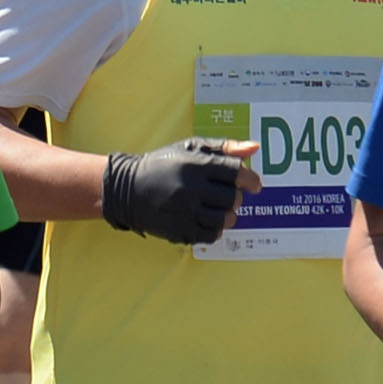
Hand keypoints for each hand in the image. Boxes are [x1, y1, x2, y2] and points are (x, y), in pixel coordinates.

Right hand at [101, 140, 253, 245]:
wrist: (127, 189)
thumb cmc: (164, 165)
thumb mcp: (190, 148)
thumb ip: (224, 148)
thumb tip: (255, 148)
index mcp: (195, 166)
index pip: (235, 172)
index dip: (250, 179)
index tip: (254, 185)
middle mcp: (191, 189)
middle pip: (232, 198)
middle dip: (236, 197)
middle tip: (228, 194)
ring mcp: (184, 212)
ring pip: (225, 219)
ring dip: (228, 214)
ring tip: (219, 208)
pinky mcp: (179, 231)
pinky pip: (211, 235)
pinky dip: (216, 229)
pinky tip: (208, 219)